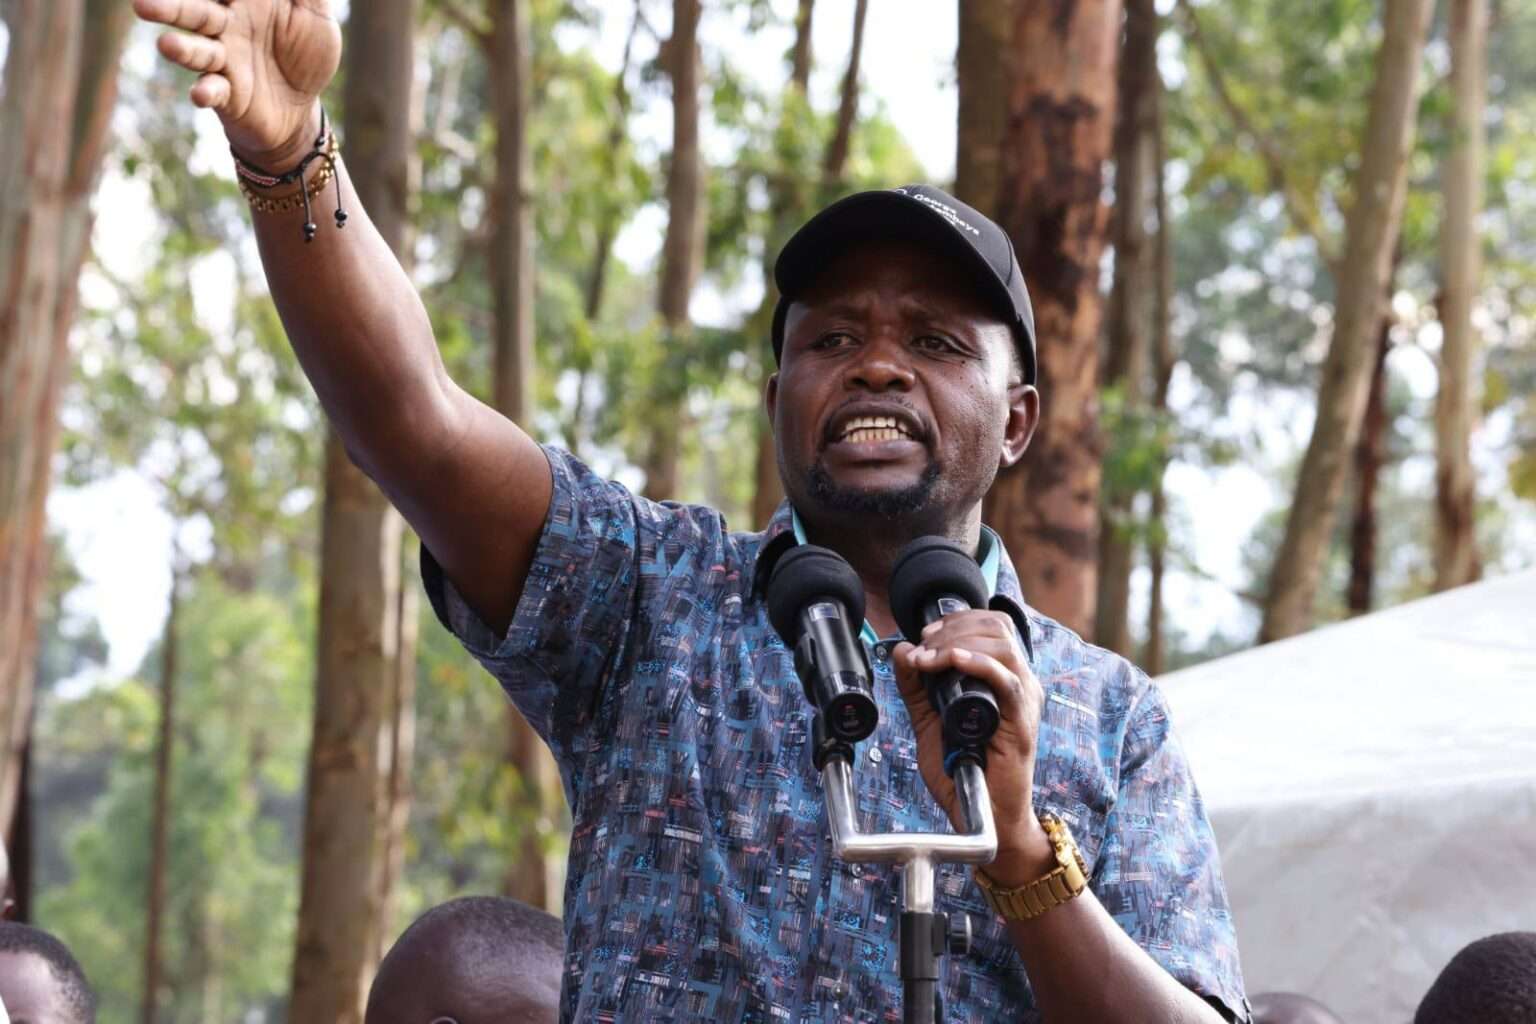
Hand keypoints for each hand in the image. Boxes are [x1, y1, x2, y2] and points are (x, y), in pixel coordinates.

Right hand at [133, 0, 341, 166]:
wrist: (302, 109)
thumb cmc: (306, 53)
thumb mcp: (317, 15)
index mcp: (244, 0)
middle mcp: (225, 25)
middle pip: (193, 11)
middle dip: (170, 6)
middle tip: (142, 4)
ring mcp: (223, 60)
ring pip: (196, 50)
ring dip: (181, 49)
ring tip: (166, 46)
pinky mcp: (226, 93)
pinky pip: (212, 90)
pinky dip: (206, 92)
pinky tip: (203, 93)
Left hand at [892, 610, 1054, 886]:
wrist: (986, 818)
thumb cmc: (964, 771)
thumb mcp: (929, 721)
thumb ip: (916, 688)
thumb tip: (901, 649)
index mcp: (1003, 677)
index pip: (991, 625)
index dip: (957, 620)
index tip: (925, 634)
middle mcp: (1019, 683)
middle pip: (995, 628)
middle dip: (952, 630)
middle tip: (923, 648)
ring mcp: (1024, 702)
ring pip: (1000, 647)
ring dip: (958, 644)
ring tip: (930, 659)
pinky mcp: (1021, 724)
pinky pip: (1007, 683)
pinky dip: (979, 665)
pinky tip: (954, 662)